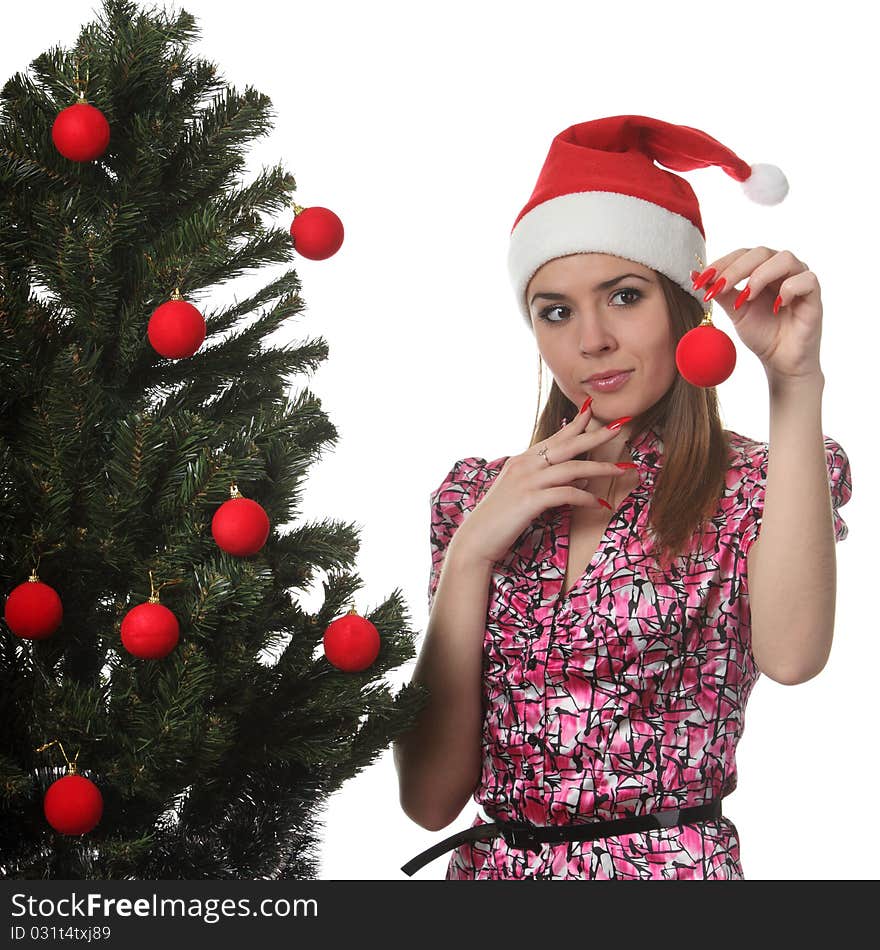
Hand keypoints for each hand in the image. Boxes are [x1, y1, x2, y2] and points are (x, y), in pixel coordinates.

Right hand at [451, 402, 631, 566]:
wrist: (475, 540)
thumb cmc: (499, 520)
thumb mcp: (524, 495)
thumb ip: (550, 483)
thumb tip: (581, 480)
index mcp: (521, 460)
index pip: (554, 438)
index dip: (575, 424)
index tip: (592, 410)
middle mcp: (524, 465)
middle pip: (567, 445)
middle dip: (595, 435)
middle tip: (619, 427)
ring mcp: (527, 481)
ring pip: (572, 468)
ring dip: (600, 469)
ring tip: (623, 469)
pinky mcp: (530, 500)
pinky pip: (566, 494)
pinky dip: (586, 498)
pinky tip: (600, 505)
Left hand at [692, 247, 822, 380]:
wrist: (780, 360)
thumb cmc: (761, 333)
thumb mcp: (735, 311)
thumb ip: (719, 292)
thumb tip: (695, 274)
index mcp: (762, 269)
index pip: (742, 255)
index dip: (722, 263)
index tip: (701, 279)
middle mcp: (782, 269)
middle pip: (761, 252)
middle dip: (736, 269)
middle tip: (719, 287)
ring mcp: (800, 279)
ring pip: (785, 258)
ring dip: (761, 276)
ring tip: (746, 298)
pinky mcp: (814, 295)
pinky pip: (807, 279)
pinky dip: (789, 289)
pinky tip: (776, 306)